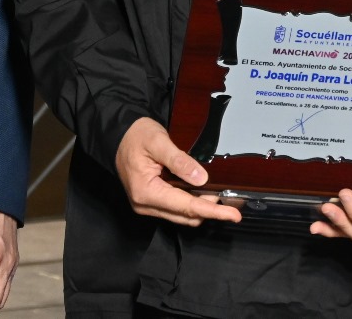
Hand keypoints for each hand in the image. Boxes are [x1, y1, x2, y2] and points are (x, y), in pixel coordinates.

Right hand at [114, 117, 239, 226]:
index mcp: (146, 192)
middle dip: (209, 209)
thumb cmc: (136, 135)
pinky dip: (191, 203)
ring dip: (201, 207)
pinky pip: (175, 209)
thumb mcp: (158, 141)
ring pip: (182, 216)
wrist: (118, 135)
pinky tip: (201, 192)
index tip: (233, 215)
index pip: (186, 207)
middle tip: (228, 197)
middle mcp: (145, 204)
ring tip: (217, 193)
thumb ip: (179, 161)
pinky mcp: (151, 201)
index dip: (213, 211)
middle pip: (186, 216)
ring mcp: (147, 205)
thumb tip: (201, 178)